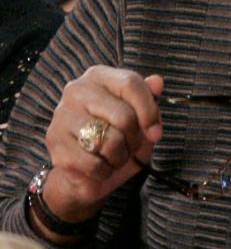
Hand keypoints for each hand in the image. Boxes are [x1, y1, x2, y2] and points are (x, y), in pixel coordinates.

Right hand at [40, 67, 163, 235]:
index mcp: (99, 76)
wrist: (87, 171)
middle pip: (124, 116)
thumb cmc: (118, 136)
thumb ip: (150, 99)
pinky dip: (105, 171)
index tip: (156, 132)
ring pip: (110, 141)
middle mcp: (76, 90)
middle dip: (135, 139)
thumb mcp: (140, 118)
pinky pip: (93, 163)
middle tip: (131, 147)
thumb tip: (157, 81)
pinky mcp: (54, 143)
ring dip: (120, 157)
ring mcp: (62, 115)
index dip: (149, 111)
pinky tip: (100, 167)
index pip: (130, 84)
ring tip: (115, 156)